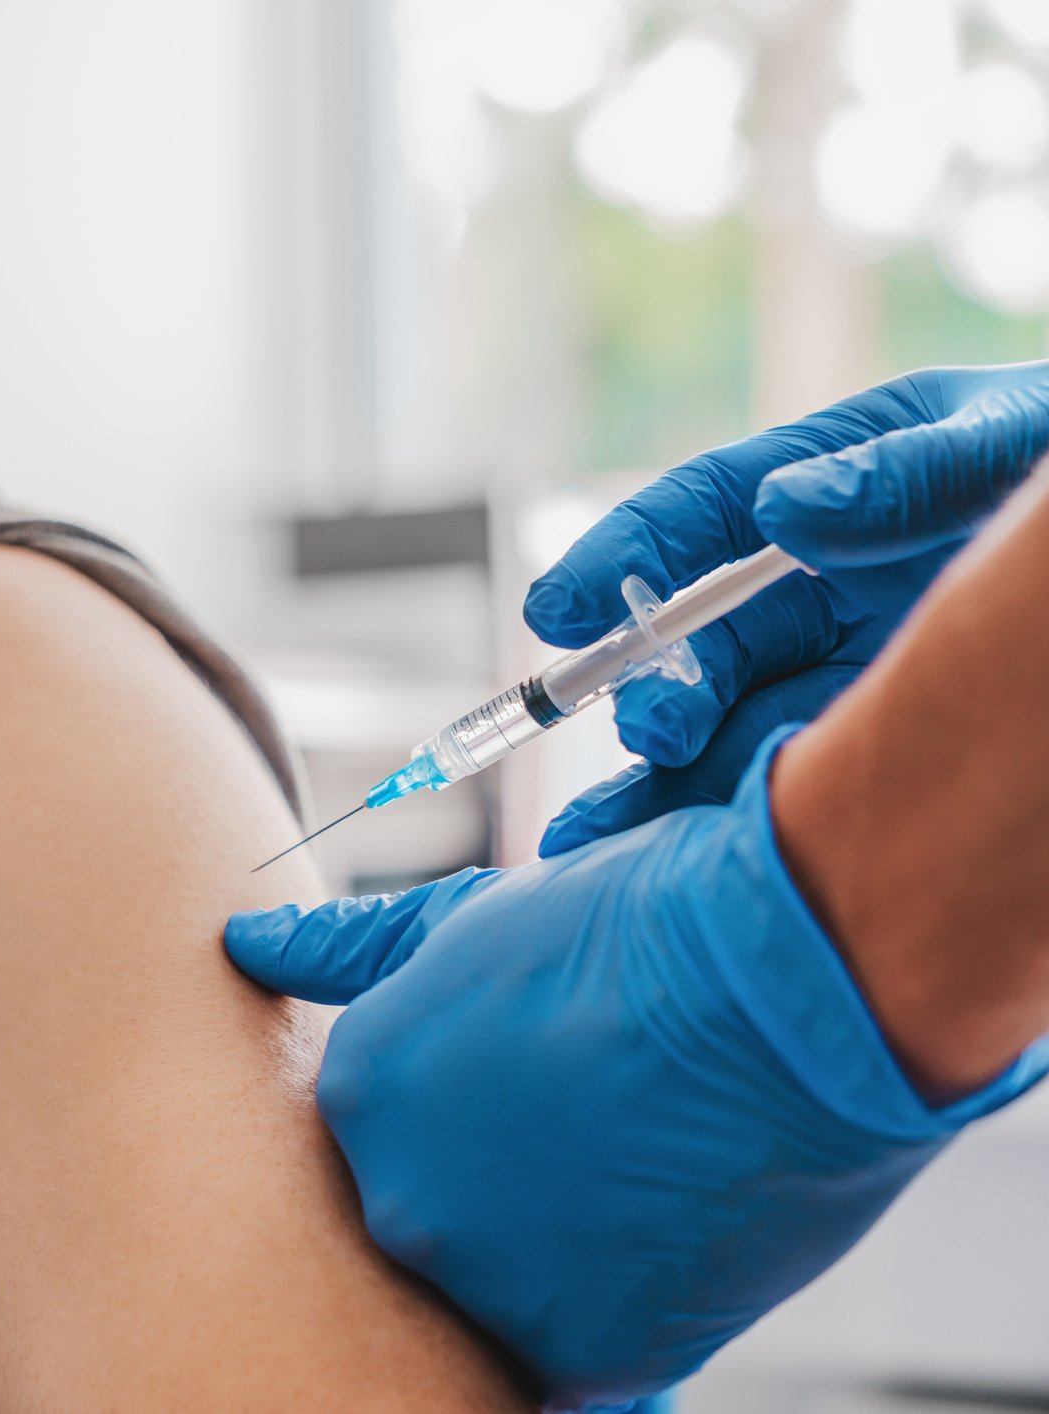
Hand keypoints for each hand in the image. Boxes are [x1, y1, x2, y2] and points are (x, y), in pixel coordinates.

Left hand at [225, 733, 1046, 1411]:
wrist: (785, 979)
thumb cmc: (634, 934)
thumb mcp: (467, 923)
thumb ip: (342, 950)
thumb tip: (243, 938)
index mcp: (357, 1093)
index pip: (391, 1136)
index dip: (480, 1115)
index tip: (543, 1092)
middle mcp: (396, 1197)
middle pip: (441, 1218)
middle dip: (508, 1189)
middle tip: (597, 1135)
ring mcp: (484, 1280)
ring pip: (509, 1290)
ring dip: (567, 1254)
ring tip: (643, 1173)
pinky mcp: (585, 1348)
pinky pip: (582, 1352)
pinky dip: (622, 1312)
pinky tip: (667, 1238)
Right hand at [526, 362, 1048, 854]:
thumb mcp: (1006, 442)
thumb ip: (905, 473)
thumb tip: (787, 509)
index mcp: (831, 487)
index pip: (700, 516)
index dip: (620, 559)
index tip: (557, 610)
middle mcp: (818, 582)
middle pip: (700, 638)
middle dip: (653, 688)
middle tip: (654, 731)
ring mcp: (842, 665)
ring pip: (721, 720)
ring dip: (661, 770)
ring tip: (613, 825)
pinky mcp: (872, 742)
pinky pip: (776, 781)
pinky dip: (702, 822)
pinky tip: (644, 860)